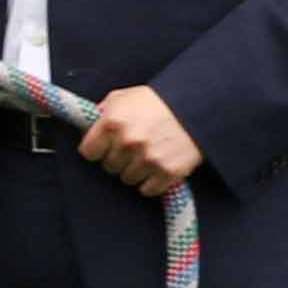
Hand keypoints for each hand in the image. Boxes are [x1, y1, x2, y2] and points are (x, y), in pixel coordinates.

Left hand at [79, 82, 200, 198]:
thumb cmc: (158, 99)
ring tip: (147, 156)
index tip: (105, 147)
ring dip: (135, 171)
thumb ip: (103, 112)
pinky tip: (157, 169)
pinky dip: (151, 183)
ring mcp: (148, 158)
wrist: (199, 105)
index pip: (88, 152)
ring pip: (127, 179)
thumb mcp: (124, 97)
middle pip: (109, 167)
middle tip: (132, 149)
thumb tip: (87, 126)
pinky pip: (148, 190)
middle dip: (118, 159)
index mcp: (112, 122)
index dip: (97, 150)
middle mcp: (128, 142)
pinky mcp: (168, 171)